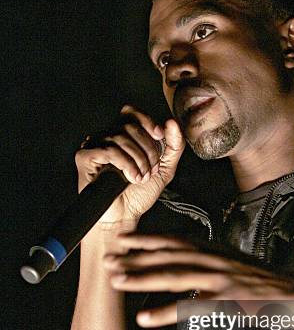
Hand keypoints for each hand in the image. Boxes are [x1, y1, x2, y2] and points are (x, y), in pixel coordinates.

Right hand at [75, 105, 184, 222]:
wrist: (123, 217)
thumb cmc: (139, 194)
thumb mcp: (164, 169)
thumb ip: (173, 146)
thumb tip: (172, 122)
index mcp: (124, 136)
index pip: (132, 113)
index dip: (147, 120)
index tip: (159, 135)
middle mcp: (108, 137)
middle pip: (129, 125)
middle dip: (147, 149)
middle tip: (150, 170)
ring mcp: (94, 145)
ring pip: (120, 137)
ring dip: (138, 159)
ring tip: (140, 177)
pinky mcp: (85, 157)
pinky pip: (108, 150)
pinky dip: (125, 164)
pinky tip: (130, 177)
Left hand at [104, 234, 293, 326]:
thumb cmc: (268, 287)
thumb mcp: (237, 268)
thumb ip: (212, 265)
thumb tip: (185, 266)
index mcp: (218, 252)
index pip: (177, 241)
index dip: (149, 239)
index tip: (124, 239)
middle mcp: (217, 261)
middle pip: (170, 255)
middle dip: (136, 257)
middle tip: (107, 259)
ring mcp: (223, 281)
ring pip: (176, 275)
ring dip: (143, 278)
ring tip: (116, 281)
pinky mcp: (230, 303)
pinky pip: (193, 308)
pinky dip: (167, 312)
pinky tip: (145, 317)